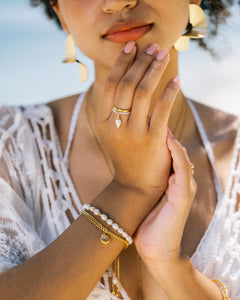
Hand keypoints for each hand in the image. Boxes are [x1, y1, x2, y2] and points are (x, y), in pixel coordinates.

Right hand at [97, 41, 180, 197]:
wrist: (135, 185)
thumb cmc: (126, 156)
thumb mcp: (114, 133)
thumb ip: (117, 110)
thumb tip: (132, 79)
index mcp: (102, 121)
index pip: (110, 84)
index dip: (121, 63)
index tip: (132, 47)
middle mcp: (115, 125)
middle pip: (126, 84)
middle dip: (140, 61)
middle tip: (152, 47)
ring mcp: (133, 133)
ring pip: (143, 92)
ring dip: (154, 69)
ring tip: (163, 54)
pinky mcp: (152, 141)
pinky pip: (161, 110)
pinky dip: (169, 92)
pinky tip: (176, 80)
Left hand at [134, 130, 196, 274]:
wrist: (157, 249)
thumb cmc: (147, 224)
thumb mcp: (145, 198)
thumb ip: (142, 181)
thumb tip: (125, 167)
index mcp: (170, 179)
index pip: (165, 151)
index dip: (155, 134)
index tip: (142, 119)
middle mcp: (179, 180)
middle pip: (172, 149)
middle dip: (162, 129)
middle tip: (150, 111)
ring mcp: (184, 186)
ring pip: (179, 154)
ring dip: (170, 135)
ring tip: (158, 117)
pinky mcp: (184, 195)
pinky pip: (182, 168)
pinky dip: (176, 152)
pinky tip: (167, 139)